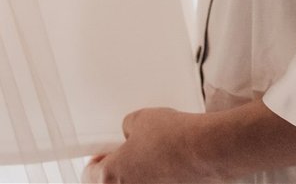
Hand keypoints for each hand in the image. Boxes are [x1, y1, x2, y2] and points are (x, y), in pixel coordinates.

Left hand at [79, 107, 207, 183]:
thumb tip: (130, 135)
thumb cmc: (173, 136)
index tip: (105, 153)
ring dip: (140, 176)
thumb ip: (128, 128)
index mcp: (110, 177)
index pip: (89, 174)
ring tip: (155, 157)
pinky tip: (170, 165)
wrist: (206, 152)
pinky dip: (160, 179)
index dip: (97, 160)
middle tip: (131, 154)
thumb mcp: (141, 119)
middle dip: (120, 170)